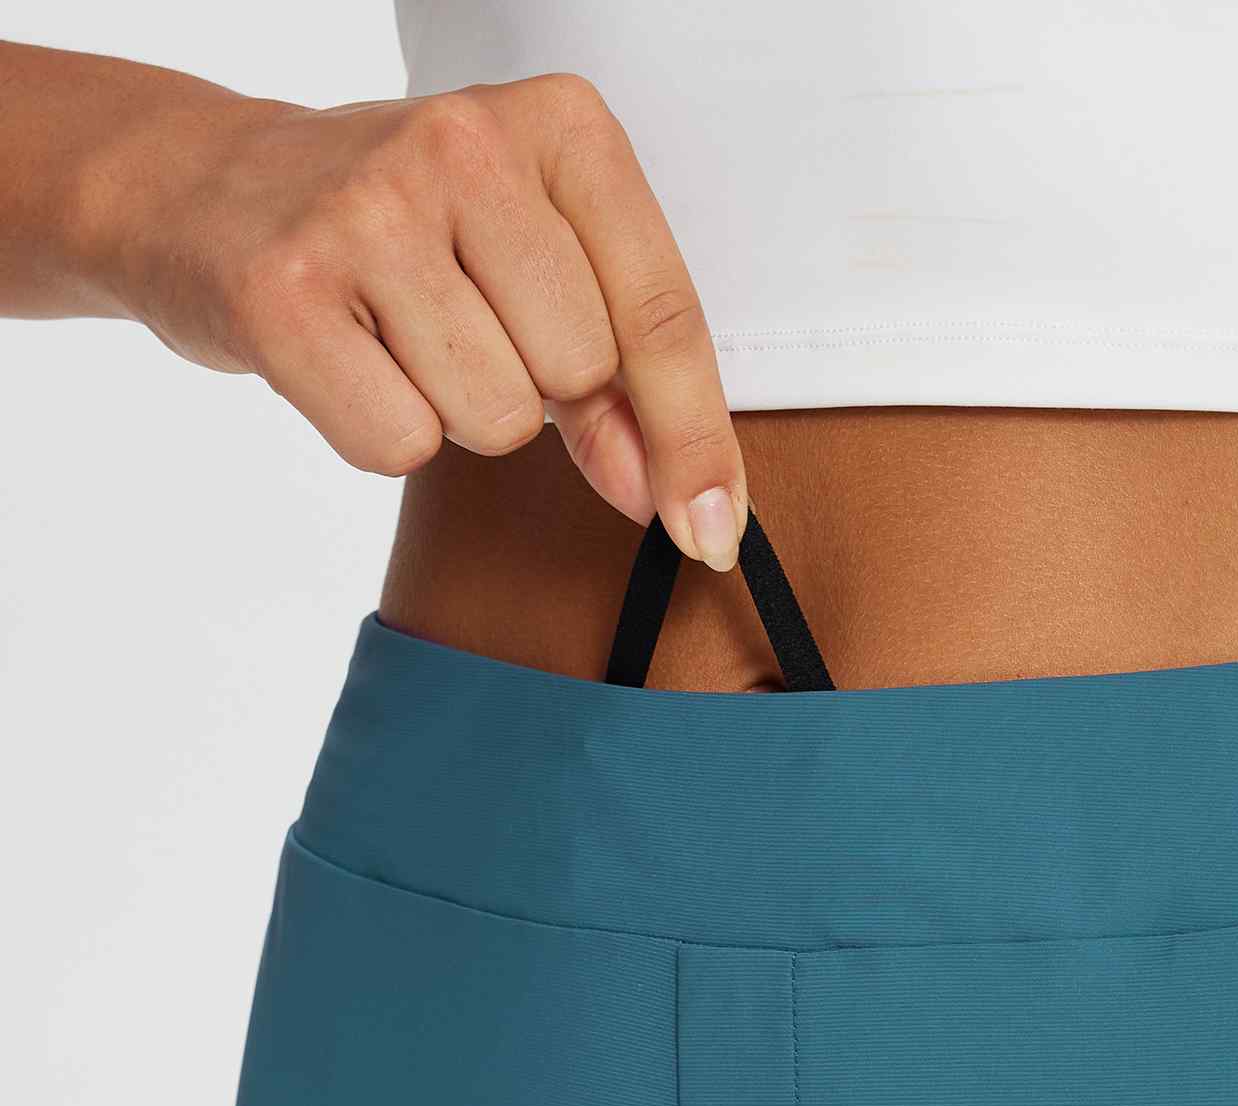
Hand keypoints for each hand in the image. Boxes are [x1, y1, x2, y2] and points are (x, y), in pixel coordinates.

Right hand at [116, 74, 747, 566]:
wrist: (205, 190)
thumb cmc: (399, 234)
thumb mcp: (533, 260)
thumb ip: (620, 374)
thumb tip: (672, 500)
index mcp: (561, 125)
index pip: (659, 315)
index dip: (694, 441)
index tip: (713, 529)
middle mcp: (466, 145)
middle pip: (578, 376)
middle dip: (537, 395)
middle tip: (461, 330)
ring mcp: (369, 212)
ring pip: (495, 421)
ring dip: (455, 413)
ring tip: (398, 336)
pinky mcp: (286, 292)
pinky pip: (398, 446)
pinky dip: (381, 432)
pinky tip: (346, 360)